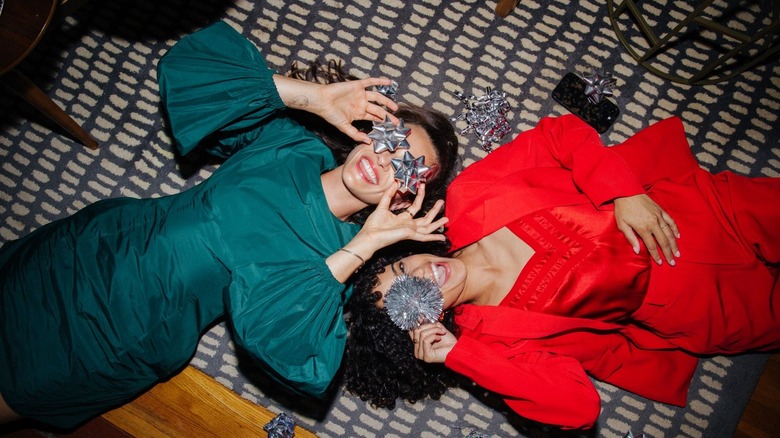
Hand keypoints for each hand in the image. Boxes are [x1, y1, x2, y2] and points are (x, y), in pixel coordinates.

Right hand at [273, 74, 397, 143]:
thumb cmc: (330, 114)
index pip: (374, 118)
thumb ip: (356, 135)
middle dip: (387, 115)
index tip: (392, 127)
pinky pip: (370, 82)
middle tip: (396, 121)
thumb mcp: (344, 127)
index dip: (382, 122)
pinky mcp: (357, 85)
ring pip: (377, 97)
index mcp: (359, 113)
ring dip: (387, 101)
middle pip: (378, 109)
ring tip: (395, 108)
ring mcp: (360, 94)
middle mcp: (361, 104)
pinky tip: (389, 83)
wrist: (322, 101)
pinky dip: (379, 81)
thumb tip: (368, 141)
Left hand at [350, 182, 447, 257]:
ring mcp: (410, 231)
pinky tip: (442, 237)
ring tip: (447, 218)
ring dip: (437, 223)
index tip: (423, 186)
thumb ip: (389, 195)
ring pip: (427, 227)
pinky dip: (433, 237)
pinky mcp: (409, 235)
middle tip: (442, 202)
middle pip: (425, 218)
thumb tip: (395, 183)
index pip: (415, 207)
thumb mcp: (382, 206)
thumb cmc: (373, 225)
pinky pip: (424, 237)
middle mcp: (408, 225)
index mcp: (402, 219)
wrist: (369, 236)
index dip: (420, 196)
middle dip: (434, 210)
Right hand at [410, 322, 456, 362]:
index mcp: (418, 345)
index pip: (412, 331)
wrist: (457, 349)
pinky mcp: (426, 357)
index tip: (424, 318)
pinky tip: (439, 338)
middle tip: (439, 328)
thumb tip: (419, 318)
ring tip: (441, 332)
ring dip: (434, 330)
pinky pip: (426, 340)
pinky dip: (434, 336)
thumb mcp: (436, 328)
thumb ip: (427, 324)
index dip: (418, 323)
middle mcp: (417, 351)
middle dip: (429, 326)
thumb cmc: (448, 341)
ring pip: (422, 334)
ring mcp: (421, 355)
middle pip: (416, 331)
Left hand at [613, 194, 679, 264]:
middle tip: (673, 262)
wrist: (627, 191)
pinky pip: (671, 221)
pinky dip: (675, 229)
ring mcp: (659, 217)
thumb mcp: (622, 224)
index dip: (657, 255)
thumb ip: (630, 238)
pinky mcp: (661, 211)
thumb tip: (638, 250)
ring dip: (674, 244)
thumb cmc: (622, 209)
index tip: (661, 263)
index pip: (652, 246)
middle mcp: (653, 223)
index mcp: (643, 228)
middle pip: (663, 242)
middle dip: (669, 253)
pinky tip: (678, 236)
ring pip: (670, 233)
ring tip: (678, 253)